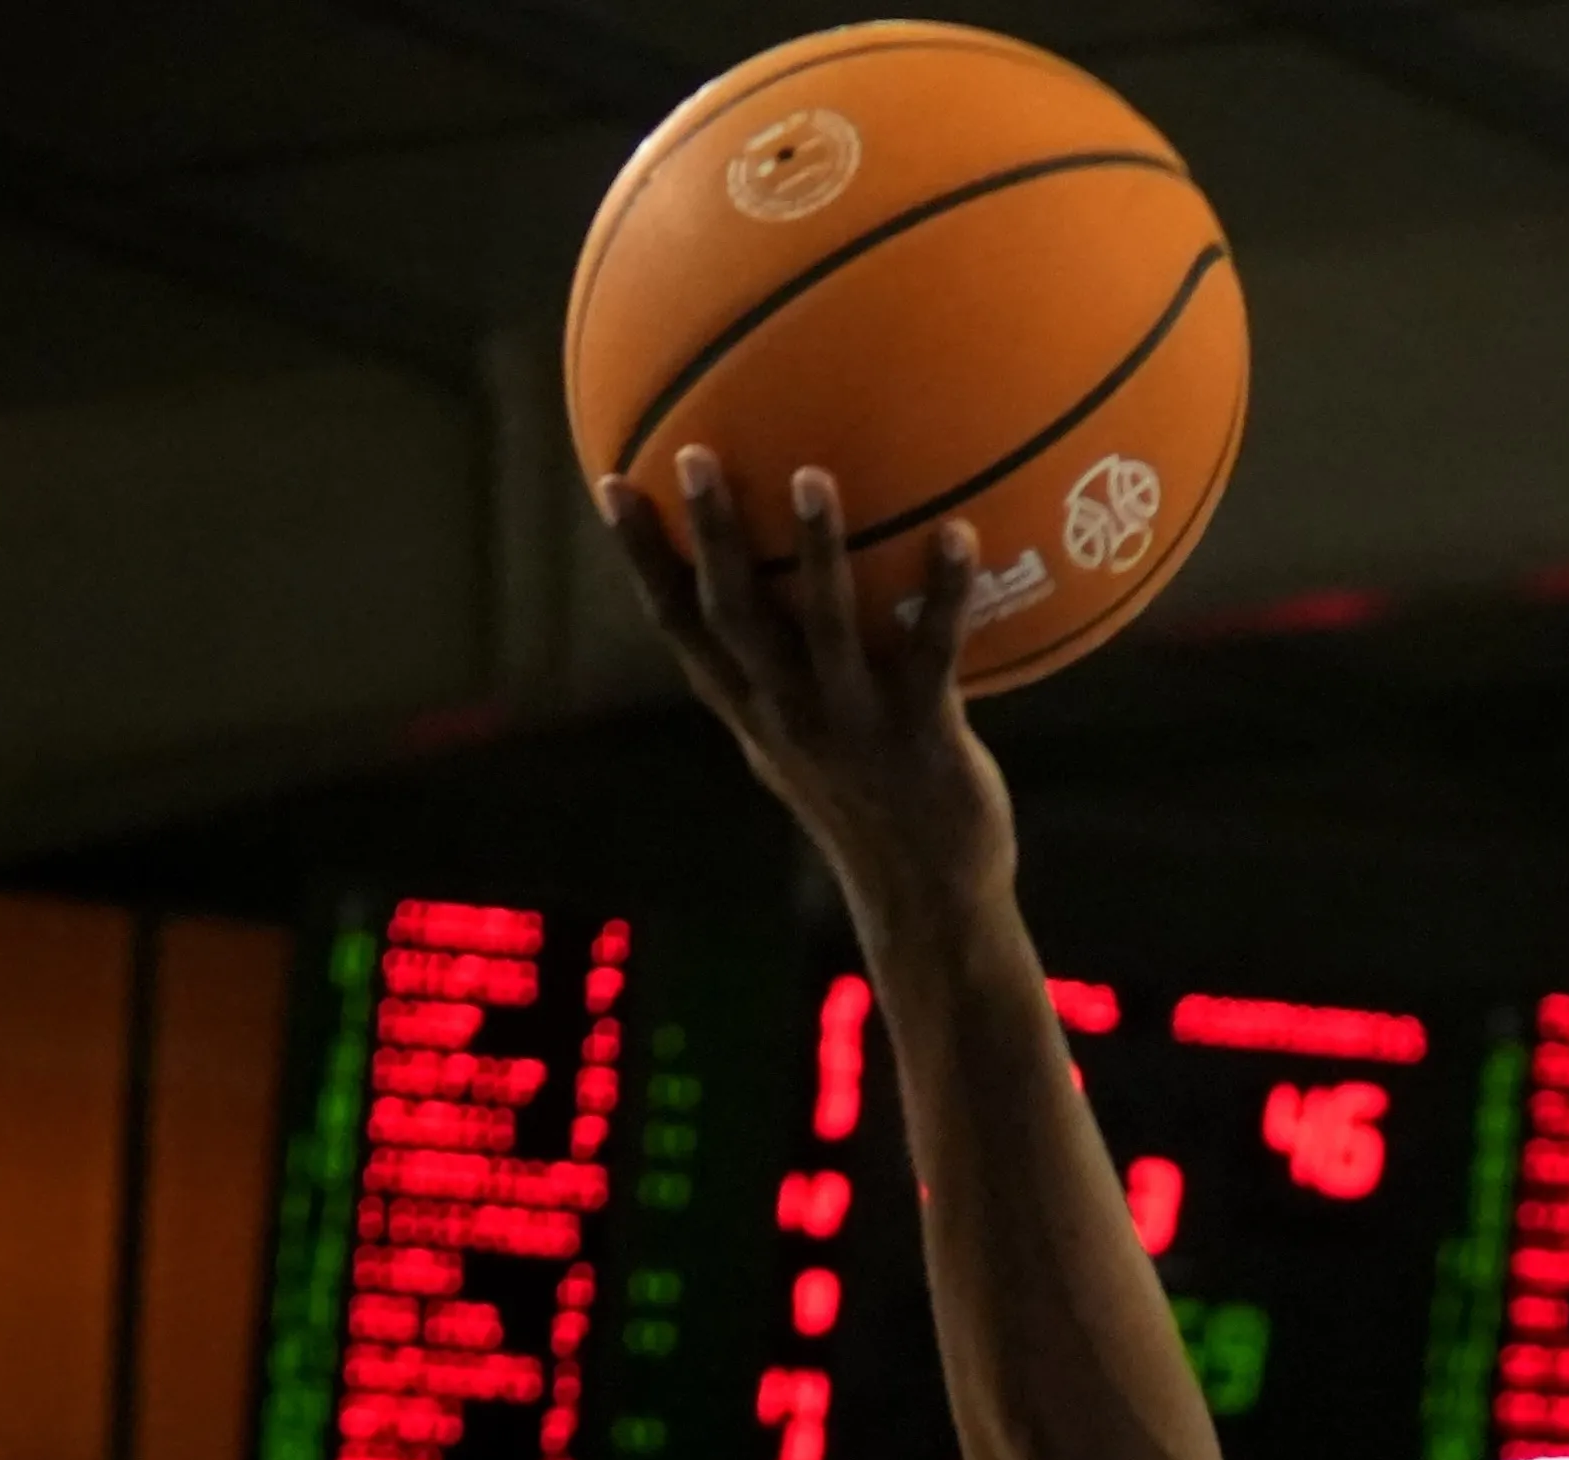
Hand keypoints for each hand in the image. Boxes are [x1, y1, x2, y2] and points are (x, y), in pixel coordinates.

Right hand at [599, 453, 1016, 941]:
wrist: (928, 898)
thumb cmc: (867, 806)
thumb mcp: (798, 744)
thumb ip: (773, 677)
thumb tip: (756, 599)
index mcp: (751, 710)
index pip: (678, 626)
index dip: (642, 557)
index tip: (609, 483)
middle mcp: (788, 715)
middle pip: (734, 615)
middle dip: (712, 535)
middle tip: (695, 453)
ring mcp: (853, 726)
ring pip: (826, 628)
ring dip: (816, 551)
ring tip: (813, 475)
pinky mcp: (922, 736)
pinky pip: (934, 653)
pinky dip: (944, 593)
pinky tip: (960, 533)